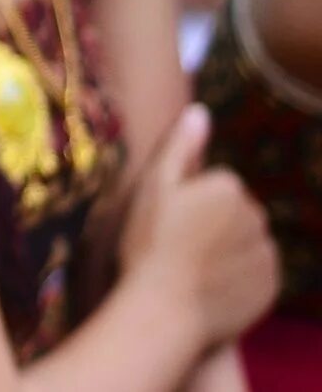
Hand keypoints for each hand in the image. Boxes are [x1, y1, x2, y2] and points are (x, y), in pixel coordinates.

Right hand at [120, 106, 280, 350]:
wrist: (163, 309)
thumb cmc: (148, 244)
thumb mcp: (153, 187)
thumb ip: (181, 147)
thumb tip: (201, 111)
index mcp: (228, 187)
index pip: (214, 185)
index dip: (187, 202)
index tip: (167, 222)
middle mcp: (256, 215)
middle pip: (233, 212)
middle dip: (212, 223)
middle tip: (176, 245)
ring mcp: (267, 253)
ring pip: (245, 242)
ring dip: (226, 250)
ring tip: (191, 268)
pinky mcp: (271, 286)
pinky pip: (255, 273)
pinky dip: (237, 277)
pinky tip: (209, 286)